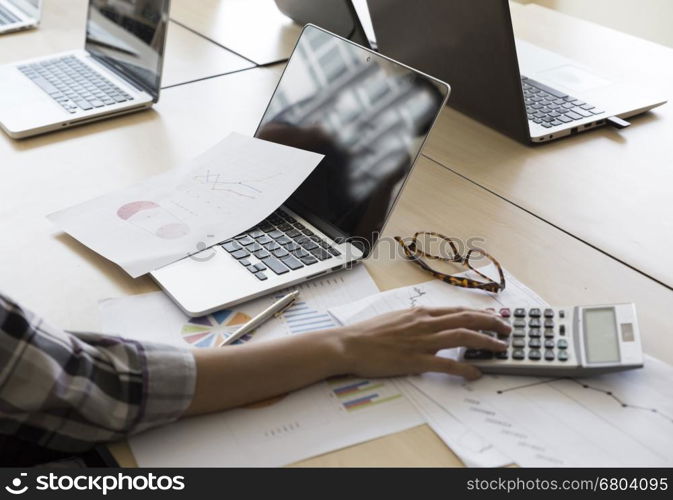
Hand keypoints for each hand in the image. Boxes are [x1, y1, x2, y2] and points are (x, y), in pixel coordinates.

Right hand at [336, 306, 510, 380]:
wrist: (350, 344)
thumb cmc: (369, 333)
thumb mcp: (396, 318)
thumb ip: (416, 320)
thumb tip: (431, 321)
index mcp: (420, 313)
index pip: (457, 310)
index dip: (480, 313)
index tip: (495, 315)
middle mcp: (425, 323)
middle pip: (466, 318)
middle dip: (492, 322)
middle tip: (508, 328)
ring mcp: (421, 341)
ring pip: (463, 336)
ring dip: (486, 341)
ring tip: (501, 347)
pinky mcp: (416, 360)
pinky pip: (447, 363)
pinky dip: (465, 367)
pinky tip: (476, 373)